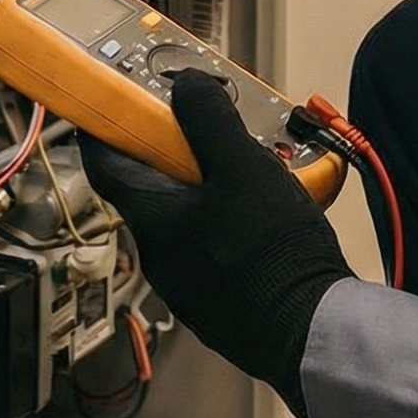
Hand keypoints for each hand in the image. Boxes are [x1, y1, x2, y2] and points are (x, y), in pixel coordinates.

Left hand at [78, 70, 350, 417]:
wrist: (313, 334)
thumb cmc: (269, 251)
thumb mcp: (241, 165)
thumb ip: (208, 118)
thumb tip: (184, 84)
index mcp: (152, 221)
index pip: (104, 164)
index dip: (106, 125)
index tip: (117, 98)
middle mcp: (161, 257)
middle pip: (152, 187)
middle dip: (178, 149)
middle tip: (210, 122)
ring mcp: (191, 285)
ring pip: (189, 216)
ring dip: (212, 184)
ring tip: (254, 162)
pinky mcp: (224, 303)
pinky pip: (216, 244)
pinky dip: (233, 217)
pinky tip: (271, 208)